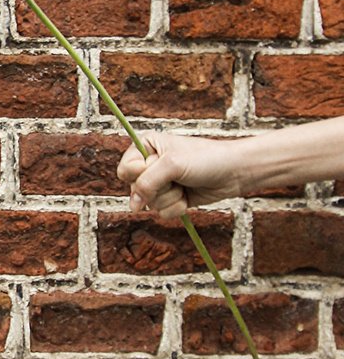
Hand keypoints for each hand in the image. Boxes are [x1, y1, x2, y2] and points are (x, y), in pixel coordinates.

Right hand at [116, 131, 241, 220]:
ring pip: (149, 203)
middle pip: (135, 189)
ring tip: (185, 185)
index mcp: (145, 147)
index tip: (155, 167)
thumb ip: (146, 184)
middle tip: (175, 178)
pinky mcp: (171, 198)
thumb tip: (132, 206)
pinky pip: (162, 212)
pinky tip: (188, 197)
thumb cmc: (206, 159)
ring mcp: (161, 183)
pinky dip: (177, 207)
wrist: (234, 172)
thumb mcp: (172, 165)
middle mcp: (150, 164)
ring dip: (169, 198)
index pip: (125, 169)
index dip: (138, 173)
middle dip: (157, 188)